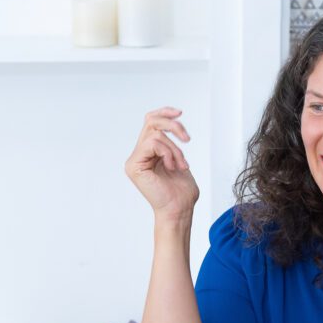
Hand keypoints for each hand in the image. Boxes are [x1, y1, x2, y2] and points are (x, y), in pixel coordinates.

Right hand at [124, 106, 198, 220]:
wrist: (180, 209)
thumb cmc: (182, 192)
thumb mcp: (179, 160)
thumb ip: (170, 143)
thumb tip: (173, 122)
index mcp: (147, 152)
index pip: (150, 122)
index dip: (164, 112)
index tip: (180, 113)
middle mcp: (138, 154)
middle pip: (151, 122)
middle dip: (173, 126)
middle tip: (187, 139)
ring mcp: (134, 160)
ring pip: (155, 134)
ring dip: (175, 149)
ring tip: (181, 165)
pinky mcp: (134, 165)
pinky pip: (153, 143)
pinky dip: (168, 153)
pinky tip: (173, 167)